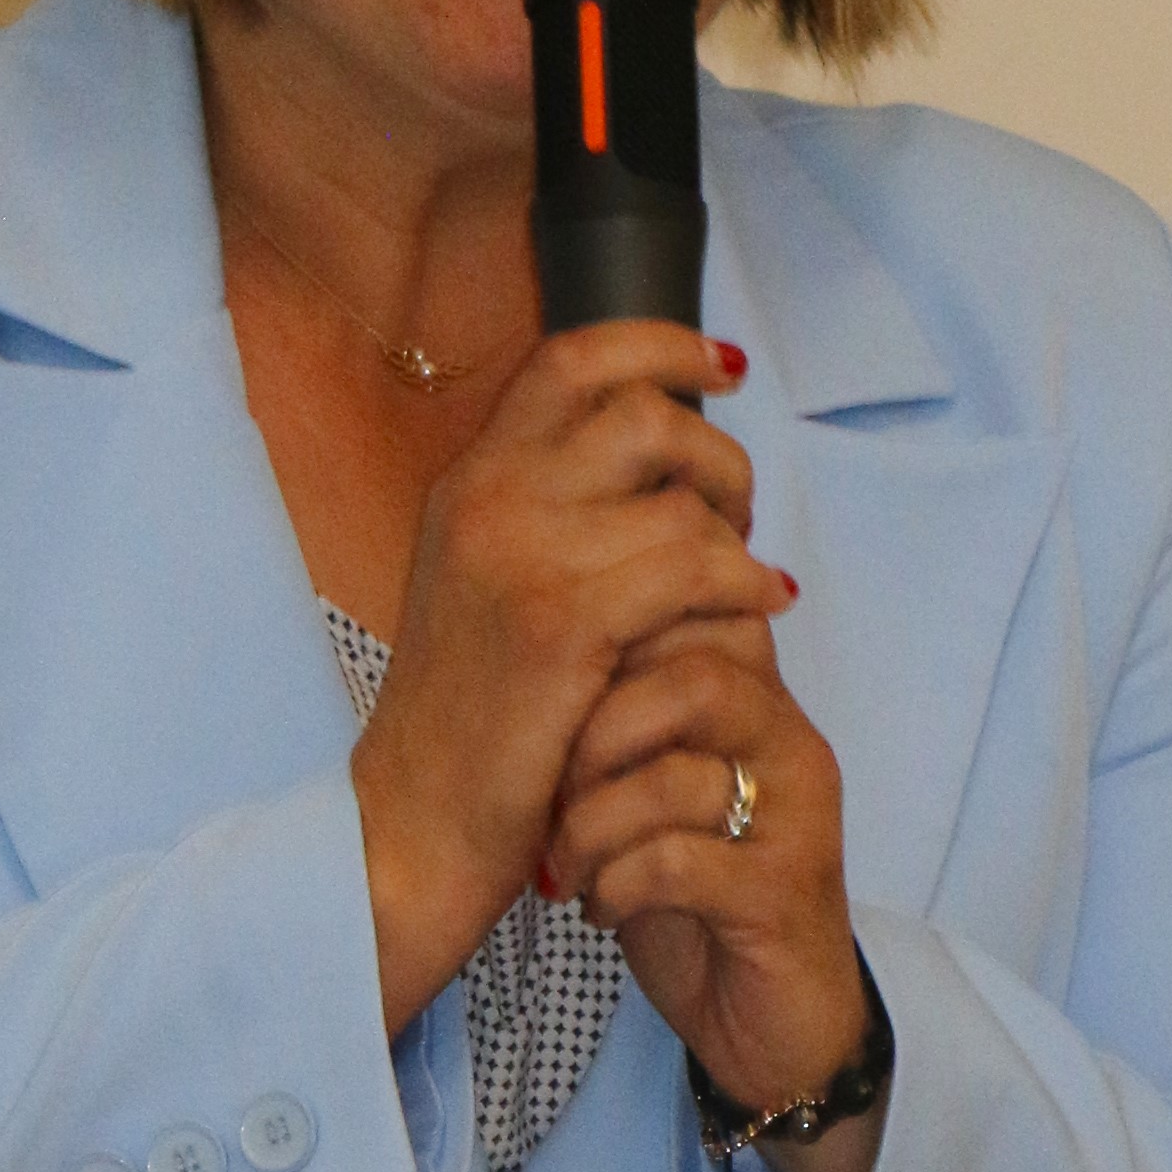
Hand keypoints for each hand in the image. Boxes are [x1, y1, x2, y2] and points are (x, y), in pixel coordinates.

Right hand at [351, 322, 785, 1030]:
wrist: (413, 824)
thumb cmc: (472, 722)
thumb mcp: (488, 589)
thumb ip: (549, 517)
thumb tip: (652, 459)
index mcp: (471, 482)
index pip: (571, 361)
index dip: (659, 346)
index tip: (720, 369)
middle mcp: (488, 501)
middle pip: (640, 412)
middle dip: (716, 454)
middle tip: (736, 516)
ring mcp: (520, 559)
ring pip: (678, 493)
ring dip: (737, 531)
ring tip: (746, 580)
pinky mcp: (562, 626)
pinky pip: (693, 565)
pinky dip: (743, 582)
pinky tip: (758, 609)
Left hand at [543, 622, 883, 1171]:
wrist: (776, 1029)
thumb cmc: (699, 902)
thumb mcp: (652, 794)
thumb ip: (624, 716)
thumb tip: (532, 641)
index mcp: (759, 703)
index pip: (696, 612)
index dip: (604, 650)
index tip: (548, 715)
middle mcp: (790, 744)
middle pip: (692, 673)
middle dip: (590, 733)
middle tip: (547, 792)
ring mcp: (798, 818)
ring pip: (676, 774)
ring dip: (589, 825)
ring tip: (565, 868)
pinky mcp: (784, 895)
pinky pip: (678, 862)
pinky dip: (616, 885)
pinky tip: (601, 910)